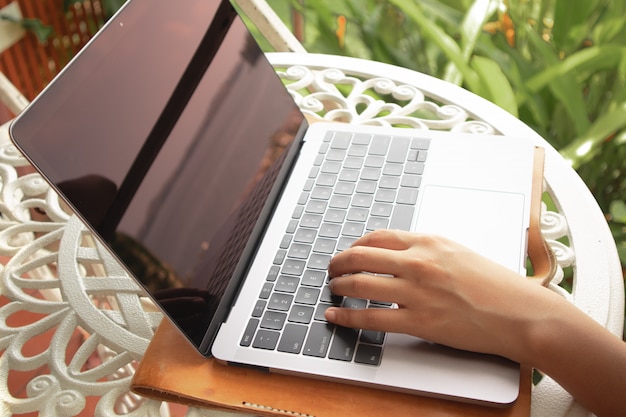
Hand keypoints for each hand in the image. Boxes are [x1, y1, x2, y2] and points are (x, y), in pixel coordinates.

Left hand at [325, 229, 558, 362]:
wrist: (522, 314)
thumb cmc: (497, 286)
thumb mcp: (460, 253)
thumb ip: (428, 251)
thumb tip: (400, 256)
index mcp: (430, 242)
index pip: (378, 236)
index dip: (355, 245)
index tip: (348, 253)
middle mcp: (420, 262)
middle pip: (360, 256)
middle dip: (338, 264)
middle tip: (332, 271)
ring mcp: (417, 292)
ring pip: (360, 285)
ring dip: (339, 287)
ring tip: (333, 291)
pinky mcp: (419, 322)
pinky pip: (370, 319)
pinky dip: (346, 318)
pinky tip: (336, 317)